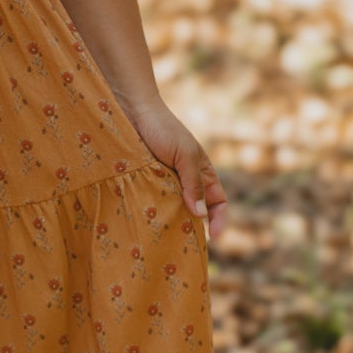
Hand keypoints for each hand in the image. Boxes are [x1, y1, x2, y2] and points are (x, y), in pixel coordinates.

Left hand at [123, 98, 228, 239]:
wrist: (132, 111)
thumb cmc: (164, 128)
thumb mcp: (184, 155)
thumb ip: (193, 183)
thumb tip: (201, 215)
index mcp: (202, 173)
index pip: (217, 202)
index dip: (219, 219)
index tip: (214, 235)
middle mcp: (185, 181)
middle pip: (195, 211)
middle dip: (194, 226)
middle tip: (186, 241)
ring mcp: (164, 183)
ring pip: (173, 210)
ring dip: (172, 222)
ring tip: (168, 236)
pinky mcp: (145, 183)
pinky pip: (152, 203)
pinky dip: (153, 213)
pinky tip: (149, 222)